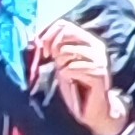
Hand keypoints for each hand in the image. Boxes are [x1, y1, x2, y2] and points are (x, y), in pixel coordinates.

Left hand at [35, 20, 129, 134]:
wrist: (93, 110)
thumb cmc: (76, 86)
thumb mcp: (61, 64)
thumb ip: (53, 50)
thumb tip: (35, 38)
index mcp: (89, 41)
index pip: (64, 25)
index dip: (48, 34)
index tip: (43, 50)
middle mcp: (97, 47)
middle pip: (66, 33)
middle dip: (52, 47)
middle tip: (52, 62)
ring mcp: (100, 60)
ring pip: (67, 51)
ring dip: (61, 65)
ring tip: (67, 74)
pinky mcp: (98, 74)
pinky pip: (72, 68)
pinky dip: (66, 75)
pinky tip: (72, 82)